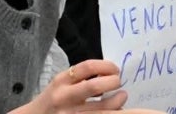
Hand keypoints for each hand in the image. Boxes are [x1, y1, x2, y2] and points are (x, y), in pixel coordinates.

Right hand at [12, 60, 126, 112]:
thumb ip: (81, 78)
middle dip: (113, 82)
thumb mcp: (61, 84)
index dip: (106, 66)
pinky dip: (110, 113)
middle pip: (94, 87)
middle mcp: (64, 97)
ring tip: (122, 97)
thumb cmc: (53, 100)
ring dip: (117, 102)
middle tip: (119, 83)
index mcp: (61, 81)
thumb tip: (111, 74)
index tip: (115, 69)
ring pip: (101, 109)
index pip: (87, 67)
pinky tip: (115, 110)